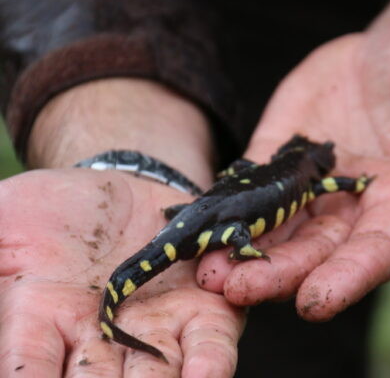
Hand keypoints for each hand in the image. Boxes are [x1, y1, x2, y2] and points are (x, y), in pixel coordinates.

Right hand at [0, 169, 243, 377]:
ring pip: (157, 372)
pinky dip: (209, 361)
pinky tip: (204, 375)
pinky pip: (207, 341)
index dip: (32, 377)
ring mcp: (154, 326)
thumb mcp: (5, 215)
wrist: (123, 191)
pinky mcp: (202, 308)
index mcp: (44, 320)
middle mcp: (102, 338)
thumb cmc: (52, 207)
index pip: (32, 364)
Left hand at [197, 16, 389, 318]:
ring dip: (243, 253)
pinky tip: (193, 223)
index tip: (315, 303)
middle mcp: (361, 207)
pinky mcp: (285, 162)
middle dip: (278, 274)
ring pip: (279, 233)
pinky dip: (225, 210)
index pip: (381, 248)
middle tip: (231, 288)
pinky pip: (253, 192)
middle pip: (319, 253)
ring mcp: (318, 188)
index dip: (351, 276)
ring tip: (203, 268)